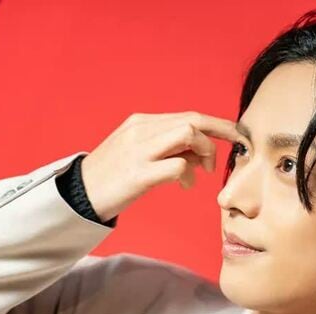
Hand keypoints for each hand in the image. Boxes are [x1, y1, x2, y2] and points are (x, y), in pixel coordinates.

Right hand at [80, 111, 241, 222]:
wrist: (78, 196)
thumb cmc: (113, 178)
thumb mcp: (140, 154)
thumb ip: (169, 149)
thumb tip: (200, 157)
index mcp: (141, 123)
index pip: (188, 115)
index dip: (217, 124)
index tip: (236, 135)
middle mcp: (140, 130)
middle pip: (192, 121)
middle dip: (218, 135)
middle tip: (222, 159)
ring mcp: (139, 151)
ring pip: (187, 134)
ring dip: (203, 153)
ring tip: (200, 172)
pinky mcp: (138, 174)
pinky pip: (177, 165)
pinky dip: (188, 174)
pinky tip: (184, 185)